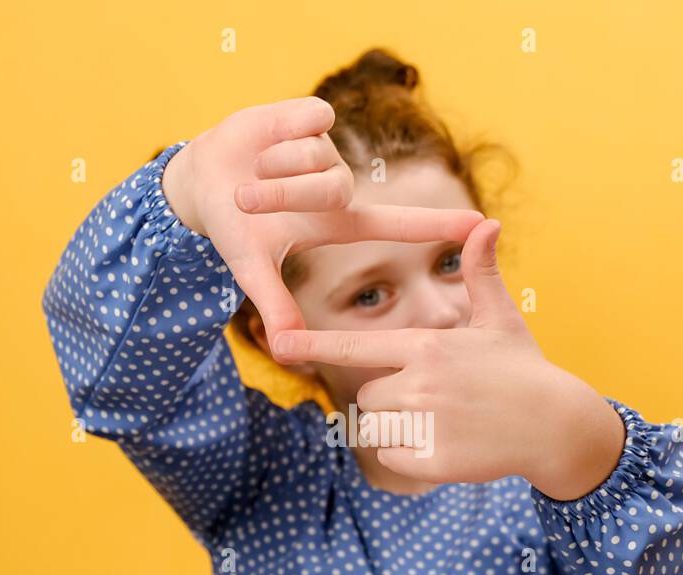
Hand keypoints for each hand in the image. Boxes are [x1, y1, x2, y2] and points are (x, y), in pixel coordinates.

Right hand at [161, 96, 485, 339]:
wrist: (202, 179)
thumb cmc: (235, 228)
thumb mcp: (253, 269)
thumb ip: (275, 306)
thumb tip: (288, 352)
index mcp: (337, 221)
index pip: (396, 224)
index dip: (435, 225)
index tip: (481, 225)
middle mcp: (339, 185)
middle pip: (332, 188)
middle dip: (283, 192)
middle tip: (246, 199)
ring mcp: (327, 151)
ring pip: (313, 155)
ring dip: (271, 167)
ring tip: (251, 173)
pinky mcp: (311, 115)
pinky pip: (307, 122)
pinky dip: (276, 135)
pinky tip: (263, 141)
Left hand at [270, 218, 627, 497]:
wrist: (557, 426)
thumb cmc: (526, 370)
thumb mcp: (502, 319)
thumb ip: (482, 274)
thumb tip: (487, 223)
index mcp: (428, 345)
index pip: (357, 344)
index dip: (314, 343)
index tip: (278, 341)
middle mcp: (420, 383)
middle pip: (367, 395)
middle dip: (390, 400)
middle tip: (435, 402)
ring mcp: (425, 423)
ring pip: (376, 428)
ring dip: (397, 430)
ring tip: (443, 423)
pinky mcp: (431, 460)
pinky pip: (393, 459)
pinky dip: (411, 458)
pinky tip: (448, 447)